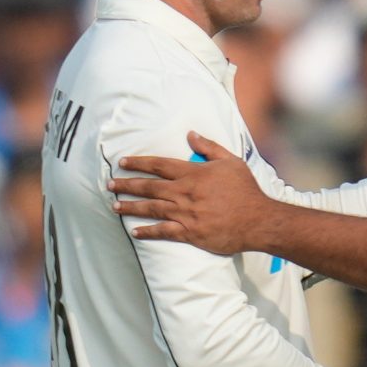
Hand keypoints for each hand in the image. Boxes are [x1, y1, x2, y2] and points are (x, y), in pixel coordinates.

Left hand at [109, 133, 269, 253]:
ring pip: (151, 209)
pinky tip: (135, 231)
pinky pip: (163, 232)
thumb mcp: (231, 161)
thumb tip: (190, 134)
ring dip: (130, 206)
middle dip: (127, 184)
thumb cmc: (245, 190)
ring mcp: (185, 214)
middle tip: (109, 184)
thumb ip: (208, 147)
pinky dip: (147, 231)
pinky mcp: (189, 233)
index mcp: (193, 174)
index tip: (123, 162)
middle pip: (149, 187)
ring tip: (115, 205)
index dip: (139, 163)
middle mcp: (185, 193)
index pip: (159, 165)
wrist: (257, 219)